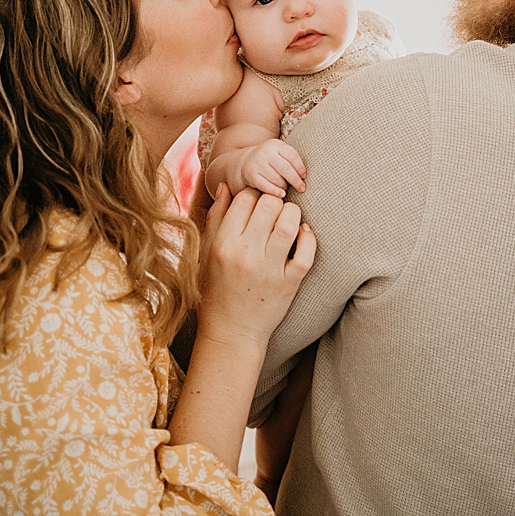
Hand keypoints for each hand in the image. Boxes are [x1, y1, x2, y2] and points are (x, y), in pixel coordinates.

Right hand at [197, 184, 315, 349]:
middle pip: (269, 205)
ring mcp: (269, 269)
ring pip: (289, 224)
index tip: (255, 201)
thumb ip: (215, 218)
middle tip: (273, 208)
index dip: (252, 193)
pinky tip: (302, 233)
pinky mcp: (289, 283)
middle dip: (274, 200)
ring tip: (288, 217)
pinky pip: (306, 252)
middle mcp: (245, 254)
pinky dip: (308, 236)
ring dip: (292, 214)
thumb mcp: (206, 252)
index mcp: (223, 243)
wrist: (232, 329)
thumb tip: (226, 186)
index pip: (244, 199)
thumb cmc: (215, 288)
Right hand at [234, 139, 306, 196]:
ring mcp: (257, 163)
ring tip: (286, 188)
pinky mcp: (250, 174)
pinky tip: (281, 194)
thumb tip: (304, 176)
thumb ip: (291, 159)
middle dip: (296, 180)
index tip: (304, 177)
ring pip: (276, 178)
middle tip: (302, 188)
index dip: (300, 168)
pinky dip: (275, 191)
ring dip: (284, 186)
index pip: (292, 156)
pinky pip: (265, 185)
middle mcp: (265, 152)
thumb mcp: (279, 153)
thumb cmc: (269, 160)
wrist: (246, 161)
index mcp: (275, 145)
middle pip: (286, 168)